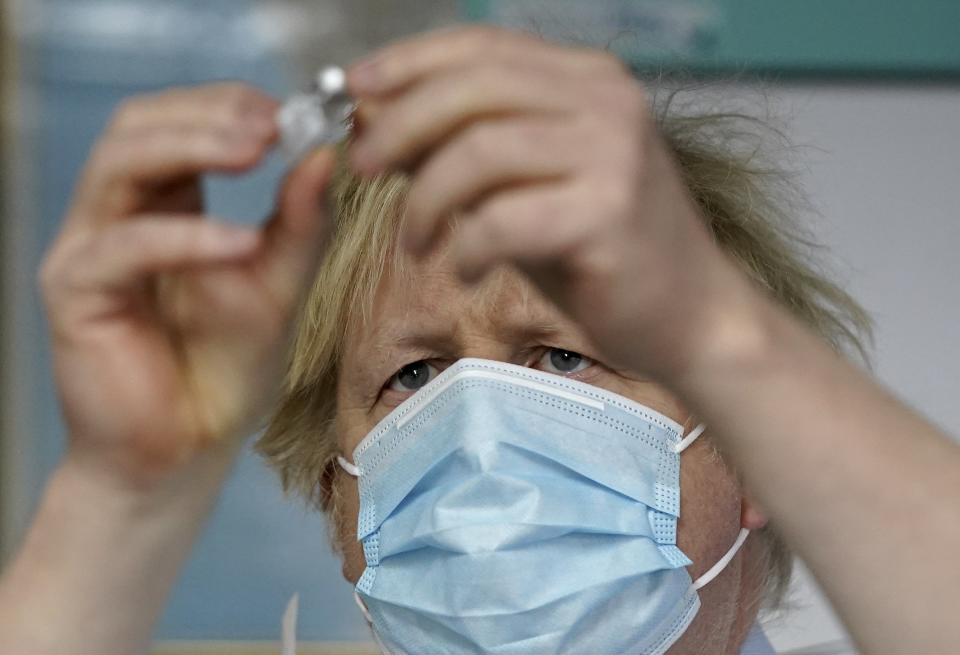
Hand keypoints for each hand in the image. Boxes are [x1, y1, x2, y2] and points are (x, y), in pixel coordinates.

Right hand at [40, 83, 334, 489]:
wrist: (186, 451)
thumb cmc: (226, 369)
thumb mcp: (280, 284)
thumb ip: (300, 223)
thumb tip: (326, 155)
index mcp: (162, 206)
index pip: (177, 122)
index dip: (229, 105)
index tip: (294, 113)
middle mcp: (117, 216)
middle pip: (139, 126)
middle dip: (208, 114)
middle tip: (273, 124)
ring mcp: (89, 250)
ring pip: (119, 164)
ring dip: (191, 147)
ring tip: (258, 153)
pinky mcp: (76, 294)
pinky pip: (123, 246)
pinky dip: (186, 237)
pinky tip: (241, 243)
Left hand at [346, 26, 743, 379]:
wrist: (690, 316)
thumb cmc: (600, 252)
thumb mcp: (523, 188)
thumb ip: (461, 149)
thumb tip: (375, 119)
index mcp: (587, 80)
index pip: (483, 47)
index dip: (408, 61)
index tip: (354, 88)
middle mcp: (606, 101)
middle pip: (474, 88)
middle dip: (401, 126)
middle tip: (364, 168)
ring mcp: (613, 154)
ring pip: (479, 151)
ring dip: (425, 199)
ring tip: (416, 242)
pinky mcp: (609, 213)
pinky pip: (503, 220)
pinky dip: (467, 248)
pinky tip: (466, 271)